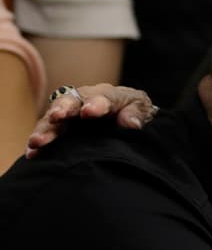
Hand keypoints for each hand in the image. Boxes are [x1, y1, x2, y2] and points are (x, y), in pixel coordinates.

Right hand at [26, 83, 156, 157]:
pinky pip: (47, 133)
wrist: (124, 116)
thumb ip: (136, 113)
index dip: (96, 103)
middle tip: (56, 117)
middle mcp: (83, 100)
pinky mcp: (60, 128)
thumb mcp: (140, 108)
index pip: (102, 97)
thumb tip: (130, 124)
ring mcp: (69, 114)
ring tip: (37, 142)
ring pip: (54, 119)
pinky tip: (32, 153)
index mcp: (107, 95)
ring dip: (45, 130)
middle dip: (62, 109)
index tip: (90, 112)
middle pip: (70, 102)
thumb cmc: (133, 110)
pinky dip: (39, 143)